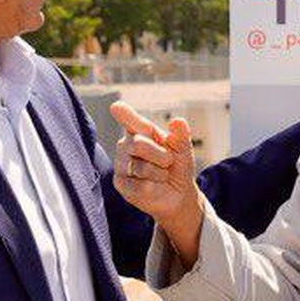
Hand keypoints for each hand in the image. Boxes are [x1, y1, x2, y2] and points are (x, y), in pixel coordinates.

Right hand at [109, 102, 202, 266]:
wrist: (178, 193)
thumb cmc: (176, 166)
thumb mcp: (182, 149)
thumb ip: (180, 135)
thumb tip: (178, 121)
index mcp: (139, 130)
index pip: (130, 120)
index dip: (124, 114)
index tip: (117, 107)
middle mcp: (125, 145)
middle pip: (139, 144)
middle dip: (161, 155)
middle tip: (168, 161)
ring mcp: (120, 164)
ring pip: (141, 168)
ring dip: (160, 173)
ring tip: (161, 175)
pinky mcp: (120, 184)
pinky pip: (140, 186)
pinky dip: (154, 187)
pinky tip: (154, 187)